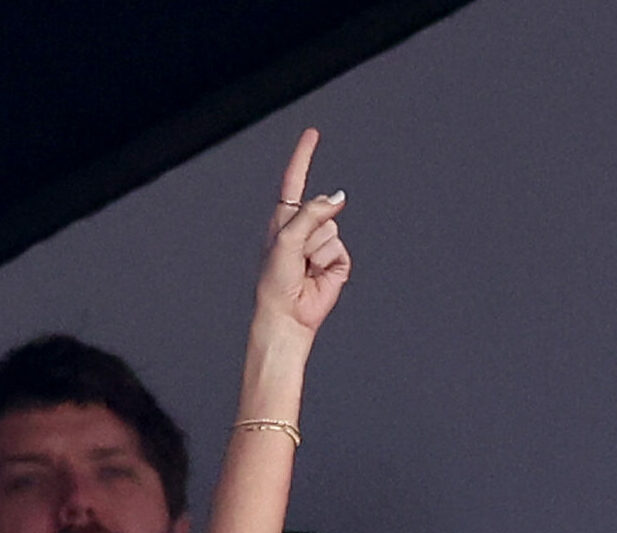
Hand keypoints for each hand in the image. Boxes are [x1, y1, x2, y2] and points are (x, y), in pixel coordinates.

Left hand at [252, 128, 351, 346]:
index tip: (312, 134)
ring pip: (331, 230)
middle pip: (319, 209)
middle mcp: (304, 228)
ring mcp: (322, 244)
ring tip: (303, 268)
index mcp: (284, 221)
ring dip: (316, 250)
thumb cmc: (275, 281)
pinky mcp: (337, 260)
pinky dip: (329, 262)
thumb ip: (311, 214)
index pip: (295, 181)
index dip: (303, 157)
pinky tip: (316, 276)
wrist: (287, 315)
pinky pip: (340, 249)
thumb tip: (338, 197)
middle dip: (309, 229)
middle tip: (295, 257)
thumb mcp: (286, 240)